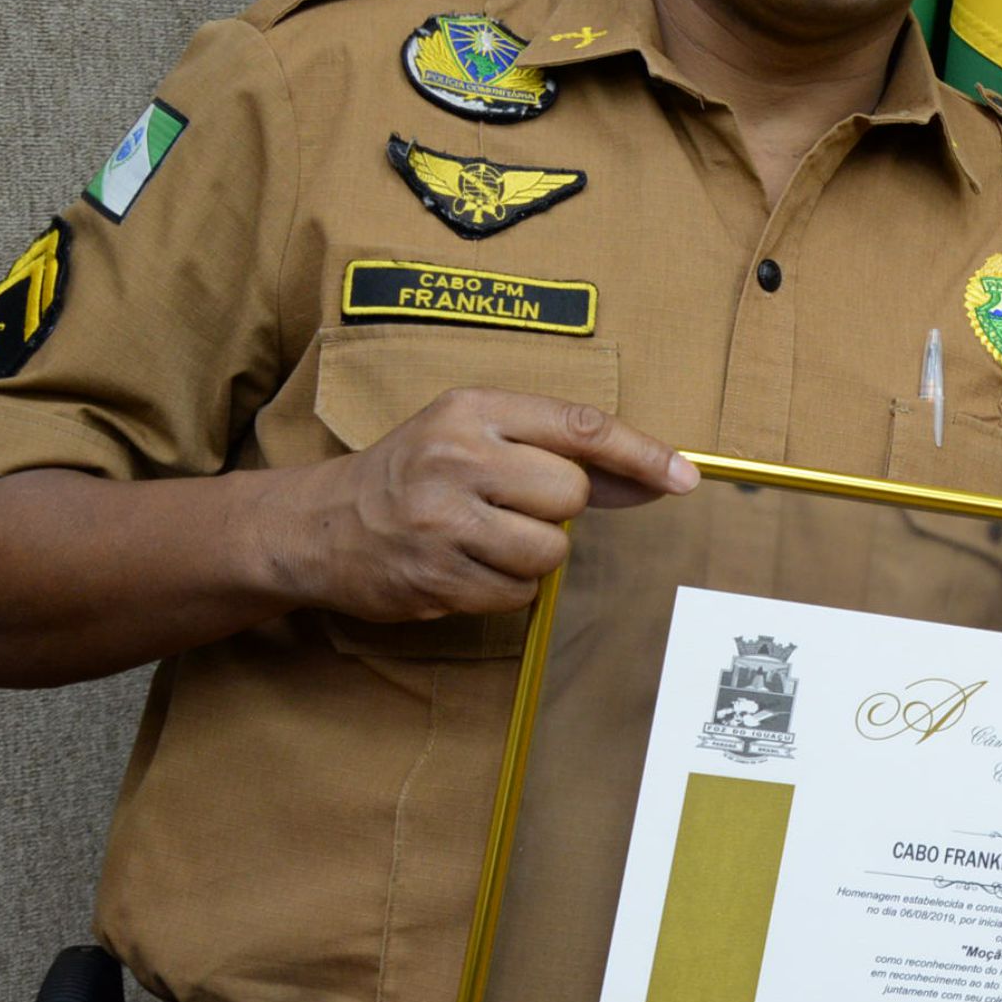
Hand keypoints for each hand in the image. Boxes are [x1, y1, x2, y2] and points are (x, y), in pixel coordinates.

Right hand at [266, 389, 694, 624]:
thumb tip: (659, 477)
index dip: (641, 453)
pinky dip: (505, 587)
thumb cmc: (413, 473)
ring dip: (533, 555)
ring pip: (550, 550)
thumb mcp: (475, 433)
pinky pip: (517, 593)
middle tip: (509, 506)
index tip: (685, 478)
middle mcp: (456, 457)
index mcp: (472, 409)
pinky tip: (465, 566)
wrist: (316, 524)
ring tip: (485, 539)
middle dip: (557, 510)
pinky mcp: (433, 577)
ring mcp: (441, 520)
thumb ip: (561, 450)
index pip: (579, 426)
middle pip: (572, 494)